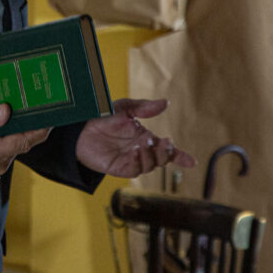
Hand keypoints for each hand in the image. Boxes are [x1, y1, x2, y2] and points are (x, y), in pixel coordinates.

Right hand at [0, 104, 50, 186]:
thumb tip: (6, 109)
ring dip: (23, 127)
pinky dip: (12, 132)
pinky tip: (10, 119)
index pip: (26, 139)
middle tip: (40, 103)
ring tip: (26, 106)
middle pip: (25, 141)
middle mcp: (1, 161)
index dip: (41, 126)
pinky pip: (9, 145)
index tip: (51, 112)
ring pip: (18, 143)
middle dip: (34, 123)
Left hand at [75, 98, 194, 177]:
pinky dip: (139, 161)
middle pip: (162, 158)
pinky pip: (135, 169)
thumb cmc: (102, 115)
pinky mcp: (119, 167)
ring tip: (143, 143)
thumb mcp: (125, 108)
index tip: (191, 162)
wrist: (80, 128)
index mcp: (145, 137)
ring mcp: (131, 160)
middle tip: (163, 142)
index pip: (166, 150)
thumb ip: (145, 107)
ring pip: (151, 165)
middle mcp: (141, 151)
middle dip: (166, 152)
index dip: (180, 156)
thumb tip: (165, 102)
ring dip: (151, 155)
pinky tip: (135, 151)